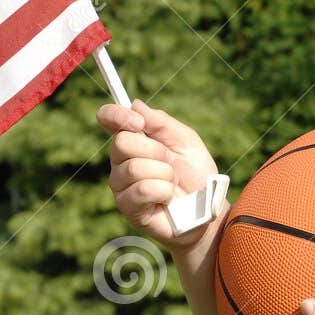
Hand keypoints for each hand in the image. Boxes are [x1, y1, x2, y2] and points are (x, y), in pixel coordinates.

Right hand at [96, 98, 219, 248]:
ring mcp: (121, 185)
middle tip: (171, 162)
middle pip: (122, 143)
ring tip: (172, 183)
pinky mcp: (128, 207)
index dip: (116, 115)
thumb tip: (135, 105)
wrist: (206, 209)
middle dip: (156, 151)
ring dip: (164, 173)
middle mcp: (121, 161)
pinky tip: (167, 198)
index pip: (108, 118)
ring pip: (134, 168)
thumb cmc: (196, 174)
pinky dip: (164, 191)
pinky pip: (142, 189)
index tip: (138, 122)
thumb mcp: (186, 141)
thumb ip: (162, 123)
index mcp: (133, 140)